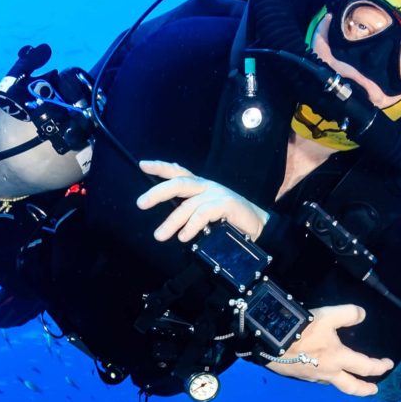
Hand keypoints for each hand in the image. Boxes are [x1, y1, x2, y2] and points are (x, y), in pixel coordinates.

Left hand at [136, 160, 269, 242]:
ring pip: (188, 205)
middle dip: (157, 192)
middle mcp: (208, 186)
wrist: (259, 227)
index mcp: (202, 185)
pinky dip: (191, 226)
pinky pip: (203, 214)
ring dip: (172, 221)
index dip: (161, 167)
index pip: (178, 172)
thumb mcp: (207, 213)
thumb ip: (191, 212)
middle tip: (141, 203)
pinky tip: (183, 237)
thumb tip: (170, 223)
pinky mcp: (226, 204)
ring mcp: (218, 194)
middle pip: (179, 183)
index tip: (143, 165)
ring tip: (160, 235)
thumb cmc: (231, 221)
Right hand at [266, 304, 393, 396]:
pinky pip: (319, 378)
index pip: (365, 366)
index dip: (379, 366)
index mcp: (338, 358)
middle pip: (351, 387)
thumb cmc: (301, 329)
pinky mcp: (299, 375)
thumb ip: (348, 314)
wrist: (269, 341)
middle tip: (374, 390)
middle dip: (365, 389)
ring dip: (344, 382)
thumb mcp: (327, 316)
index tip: (388, 364)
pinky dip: (328, 376)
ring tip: (348, 376)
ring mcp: (313, 376)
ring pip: (334, 383)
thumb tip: (363, 315)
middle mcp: (328, 372)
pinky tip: (324, 369)